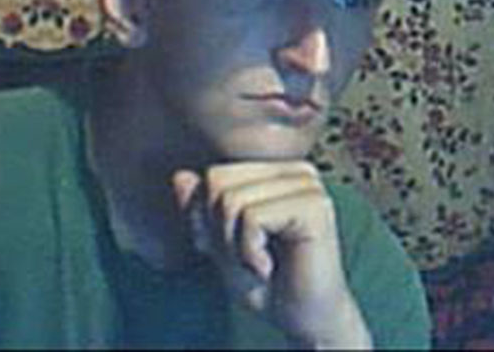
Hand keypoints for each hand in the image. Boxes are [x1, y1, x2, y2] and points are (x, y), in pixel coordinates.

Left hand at [172, 161, 371, 348]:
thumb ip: (200, 208)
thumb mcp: (219, 242)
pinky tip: (268, 267)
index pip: (215, 175)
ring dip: (234, 246)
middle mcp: (295, 171)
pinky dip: (249, 252)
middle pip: (218, 182)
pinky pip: (252, 217)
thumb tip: (180, 177)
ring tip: (259, 264)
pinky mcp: (313, 206)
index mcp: (276, 172)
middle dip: (220, 230)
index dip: (208, 217)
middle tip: (247, 258)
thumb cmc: (267, 283)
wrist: (302, 321)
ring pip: (231, 200)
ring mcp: (307, 185)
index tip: (233, 248)